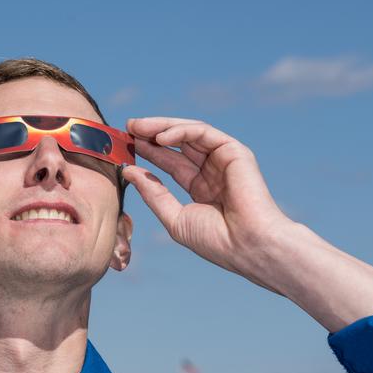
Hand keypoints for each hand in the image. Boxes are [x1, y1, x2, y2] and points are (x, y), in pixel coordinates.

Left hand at [122, 117, 299, 278]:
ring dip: (162, 127)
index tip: (125, 145)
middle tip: (128, 128)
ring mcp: (224, 160)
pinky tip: (160, 137)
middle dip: (152, 134)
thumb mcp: (175, 218)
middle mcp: (213, 171)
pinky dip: (181, 131)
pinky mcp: (235, 151)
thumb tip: (129, 171)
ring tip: (137, 127)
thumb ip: (153, 194)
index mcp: (201, 187)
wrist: (247, 245)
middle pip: (179, 143)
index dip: (149, 152)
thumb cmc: (216, 240)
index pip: (171, 163)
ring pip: (190, 133)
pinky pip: (203, 133)